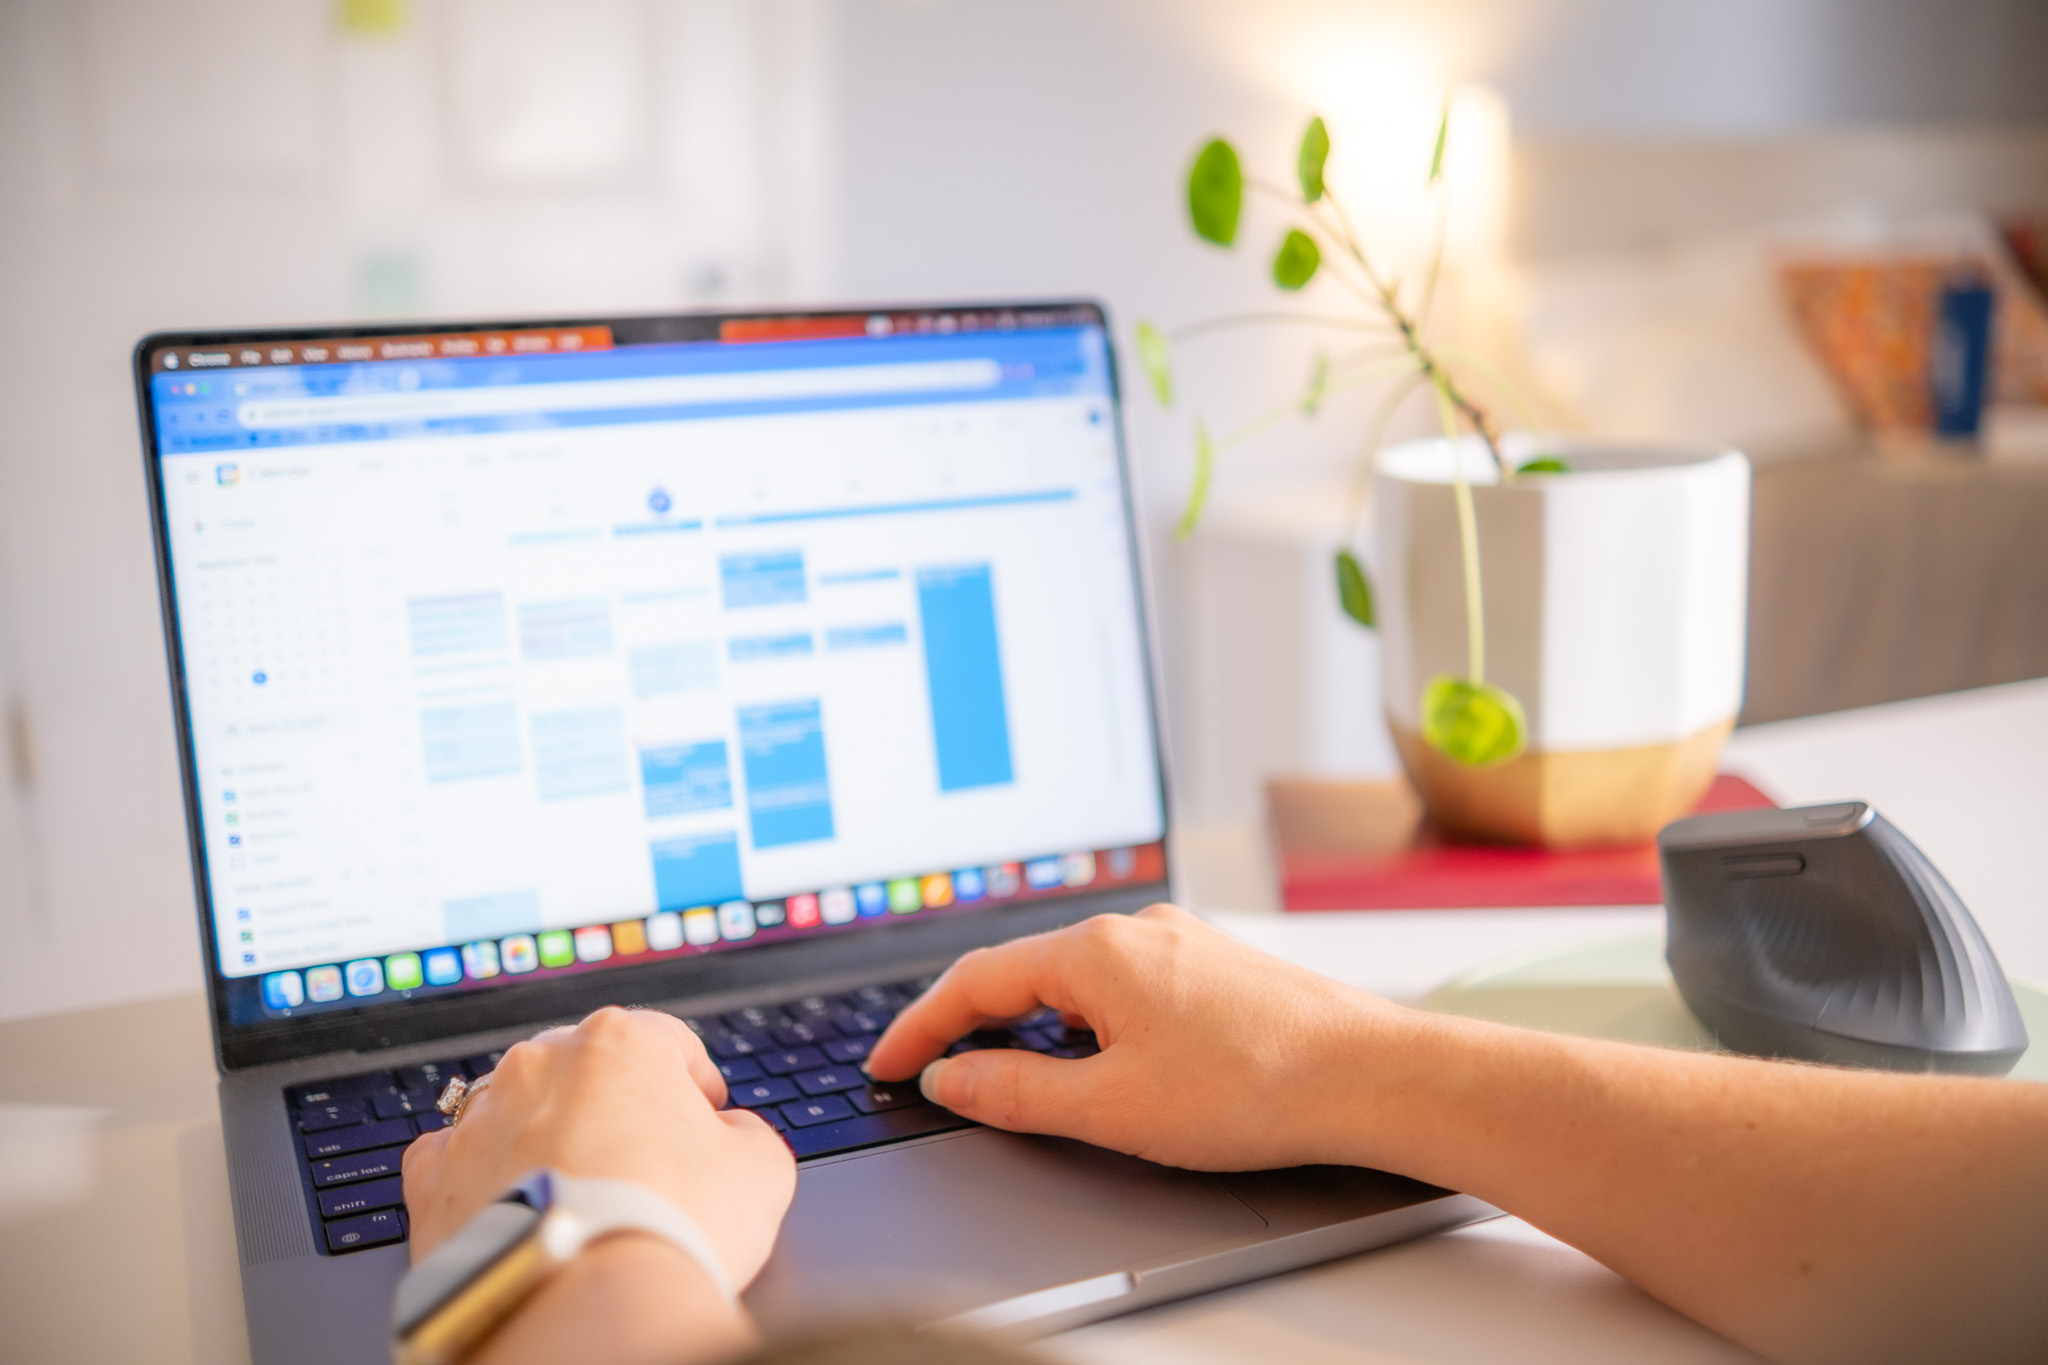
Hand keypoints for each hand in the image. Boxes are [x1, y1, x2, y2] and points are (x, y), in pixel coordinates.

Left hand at [403, 1005, 795, 1292]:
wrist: (585, 1306)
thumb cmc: (674, 1226)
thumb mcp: (761, 1167)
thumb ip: (745, 1131)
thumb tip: (728, 1133)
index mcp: (620, 1040)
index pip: (667, 1040)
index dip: (694, 1081)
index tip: (706, 1114)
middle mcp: (540, 1064)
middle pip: (587, 1068)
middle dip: (616, 1105)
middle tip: (646, 1161)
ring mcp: (479, 1118)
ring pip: (518, 1106)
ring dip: (548, 1134)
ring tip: (580, 1190)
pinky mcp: (434, 1178)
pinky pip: (455, 1156)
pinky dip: (482, 1172)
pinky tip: (514, 1201)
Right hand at [866, 904, 1413, 1169]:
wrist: (1370, 1077)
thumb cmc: (1254, 1086)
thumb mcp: (1111, 1107)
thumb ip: (1014, 1093)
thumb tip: (950, 1080)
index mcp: (1096, 951)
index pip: (975, 982)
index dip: (919, 1028)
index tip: (885, 1064)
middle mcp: (1134, 929)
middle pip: (1022, 971)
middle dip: (968, 1021)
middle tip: (928, 1068)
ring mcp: (1178, 942)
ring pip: (1075, 978)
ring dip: (1030, 1022)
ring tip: (1003, 1072)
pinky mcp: (1212, 966)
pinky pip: (1122, 984)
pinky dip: (1082, 1020)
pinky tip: (1094, 1058)